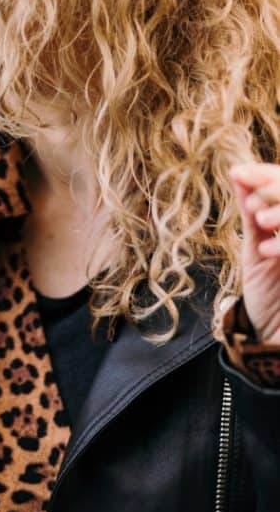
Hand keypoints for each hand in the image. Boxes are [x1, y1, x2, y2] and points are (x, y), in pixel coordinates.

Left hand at [229, 161, 279, 343]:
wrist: (274, 339)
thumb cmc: (268, 294)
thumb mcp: (256, 250)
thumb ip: (252, 215)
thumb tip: (238, 175)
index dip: (266, 175)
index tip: (237, 172)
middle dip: (275, 187)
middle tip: (248, 192)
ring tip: (260, 219)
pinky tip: (267, 251)